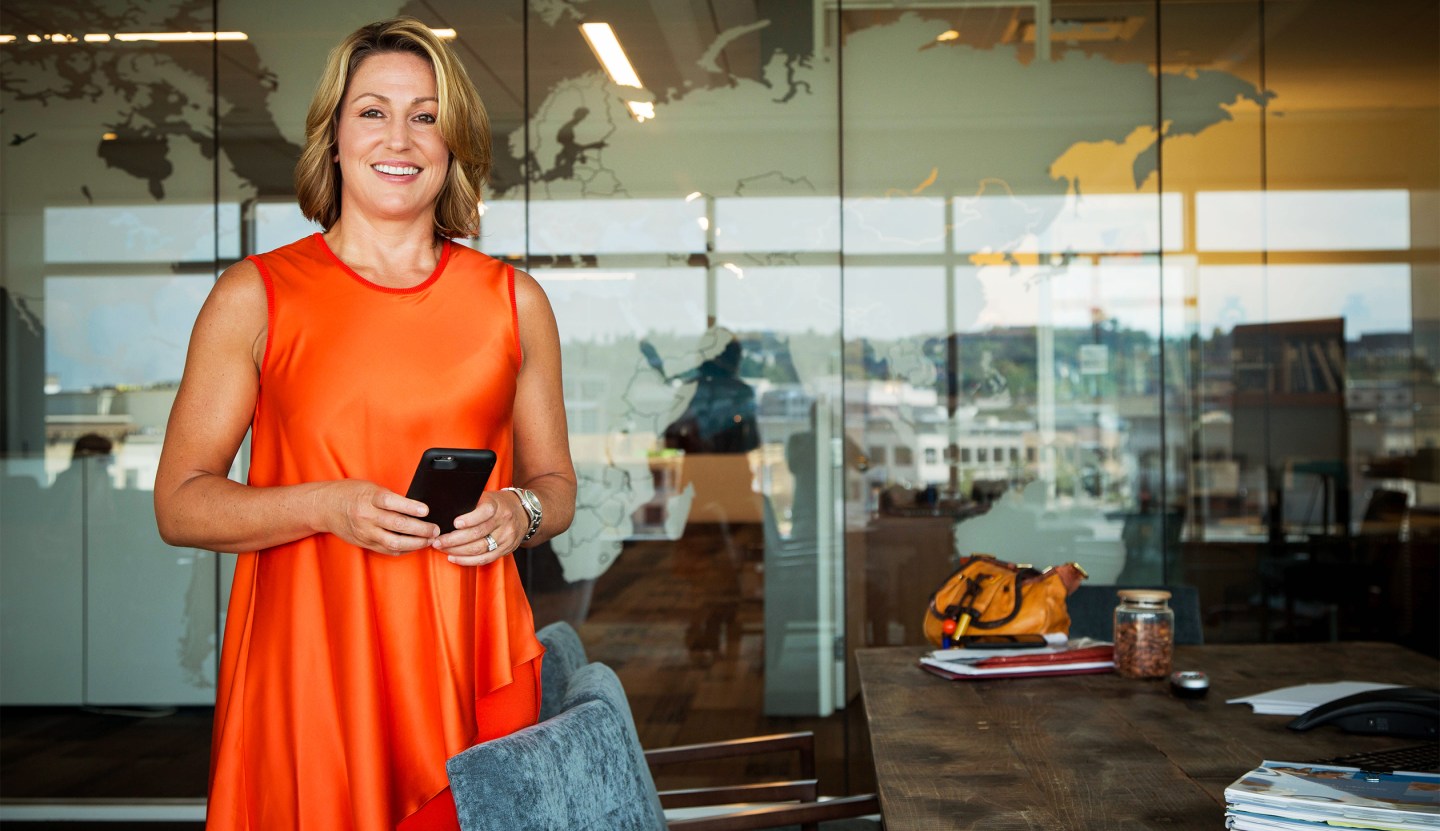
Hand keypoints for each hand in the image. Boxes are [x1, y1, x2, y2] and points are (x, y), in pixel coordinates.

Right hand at [319, 480, 437, 555]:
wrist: (325, 507)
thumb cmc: (352, 493)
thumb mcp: (370, 488)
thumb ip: (390, 497)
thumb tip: (417, 506)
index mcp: (369, 498)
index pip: (392, 502)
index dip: (410, 507)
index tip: (426, 510)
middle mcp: (367, 516)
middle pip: (398, 525)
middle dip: (421, 529)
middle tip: (435, 529)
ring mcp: (365, 532)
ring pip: (394, 542)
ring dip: (416, 543)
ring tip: (429, 540)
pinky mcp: (365, 543)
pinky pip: (388, 550)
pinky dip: (404, 550)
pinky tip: (415, 546)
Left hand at [434, 491, 526, 566]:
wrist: (524, 513)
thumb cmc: (498, 504)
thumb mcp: (488, 497)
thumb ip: (472, 503)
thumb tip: (445, 511)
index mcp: (498, 505)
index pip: (485, 511)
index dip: (470, 518)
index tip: (455, 523)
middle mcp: (504, 521)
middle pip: (478, 533)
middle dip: (454, 539)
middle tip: (437, 541)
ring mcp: (506, 537)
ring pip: (480, 548)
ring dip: (458, 551)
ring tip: (442, 549)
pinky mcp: (506, 549)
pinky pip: (486, 559)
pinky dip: (468, 560)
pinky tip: (454, 558)